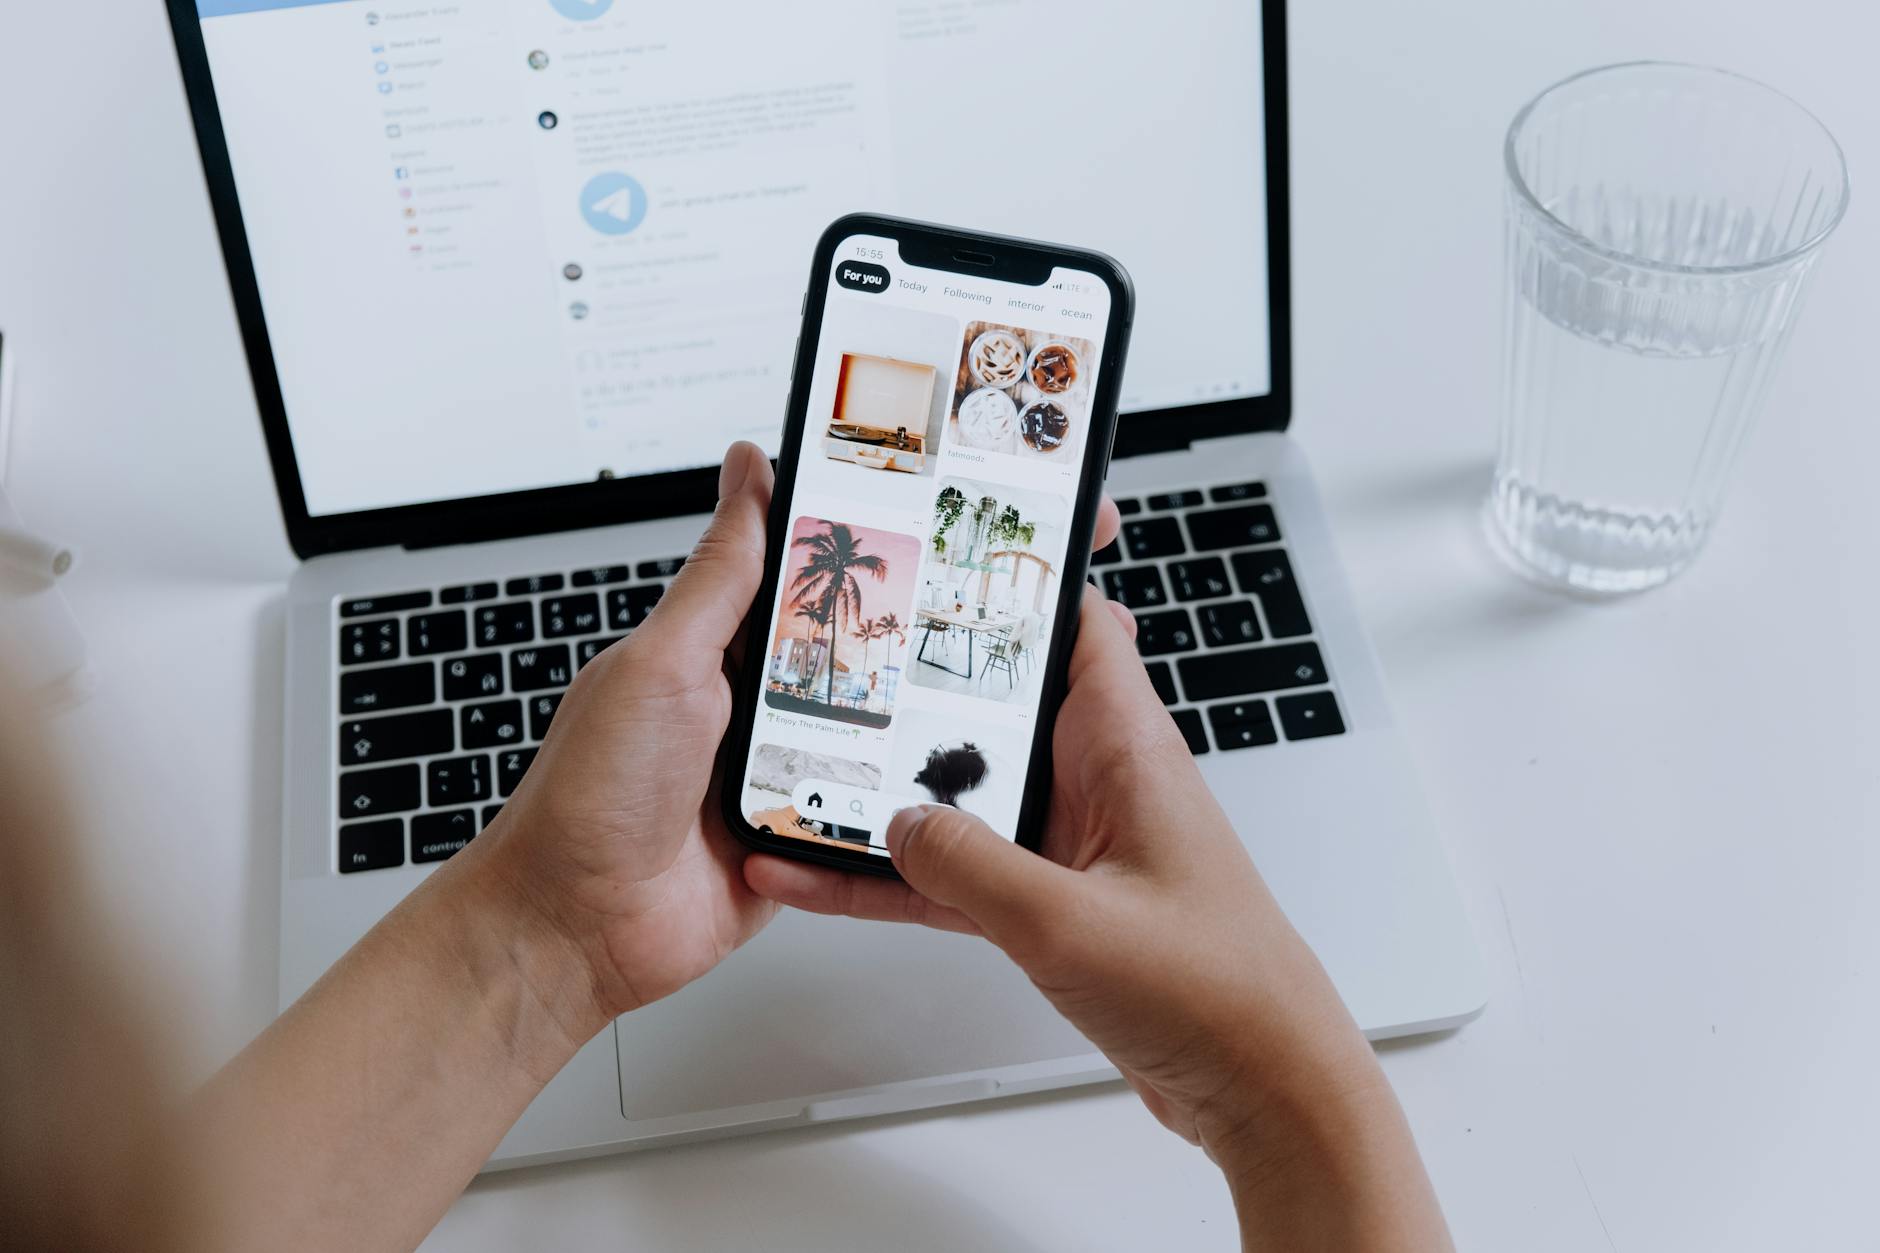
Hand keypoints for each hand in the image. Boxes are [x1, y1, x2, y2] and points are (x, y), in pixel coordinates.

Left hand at [476, 442, 1124, 1023]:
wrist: (576, 928)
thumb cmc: (590, 795)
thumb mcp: (663, 662)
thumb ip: (719, 574)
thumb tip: (747, 471)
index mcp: (713, 648)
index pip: (798, 575)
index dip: (852, 544)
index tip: (918, 507)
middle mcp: (748, 706)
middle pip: (848, 654)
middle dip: (899, 638)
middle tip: (969, 605)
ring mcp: (776, 773)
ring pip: (868, 730)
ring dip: (899, 725)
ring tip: (962, 694)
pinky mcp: (799, 837)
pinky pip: (862, 810)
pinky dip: (886, 802)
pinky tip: (921, 784)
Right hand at [746, 591, 1451, 1248]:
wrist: (1264, 1090)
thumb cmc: (1220, 993)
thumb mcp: (1071, 922)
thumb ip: (971, 866)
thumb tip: (897, 826)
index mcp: (1127, 747)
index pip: (1074, 624)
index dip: (1013, 583)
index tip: (936, 558)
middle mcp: (1100, 780)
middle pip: (993, 708)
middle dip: (914, 691)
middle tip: (827, 671)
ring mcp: (1074, 843)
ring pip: (963, 797)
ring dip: (889, 797)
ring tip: (800, 787)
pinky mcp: (1055, 903)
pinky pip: (959, 874)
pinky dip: (898, 879)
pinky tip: (829, 881)